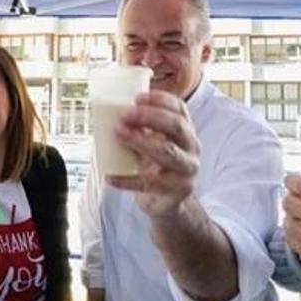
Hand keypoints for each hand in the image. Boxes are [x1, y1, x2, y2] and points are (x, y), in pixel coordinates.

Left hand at [106, 90, 200, 217]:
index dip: (160, 100)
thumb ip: (137, 130)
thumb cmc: (154, 166)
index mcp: (185, 131)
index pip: (179, 108)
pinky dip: (126, 180)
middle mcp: (192, 148)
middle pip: (177, 126)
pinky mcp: (177, 192)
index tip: (138, 97)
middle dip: (150, 117)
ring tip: (118, 135)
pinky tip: (109, 177)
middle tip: (125, 115)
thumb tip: (109, 113)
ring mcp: (187, 171)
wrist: (166, 202)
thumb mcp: (149, 144)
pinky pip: (149, 184)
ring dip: (141, 141)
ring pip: (167, 152)